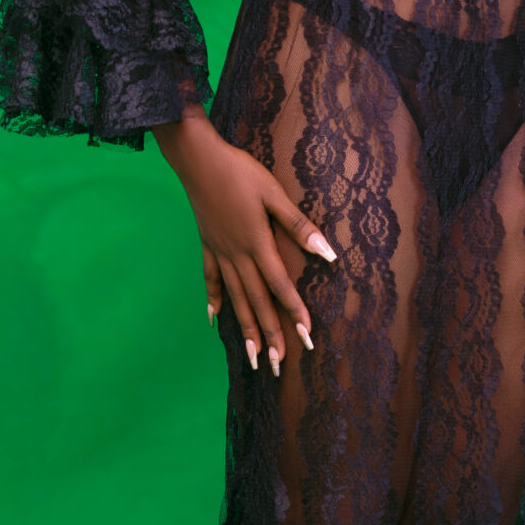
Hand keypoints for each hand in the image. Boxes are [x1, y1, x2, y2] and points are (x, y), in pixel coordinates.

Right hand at [154, 108, 336, 375]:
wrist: (197, 159)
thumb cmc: (240, 172)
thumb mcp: (274, 194)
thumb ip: (298, 225)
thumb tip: (327, 252)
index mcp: (256, 243)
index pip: (279, 285)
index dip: (294, 311)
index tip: (306, 336)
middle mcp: (237, 255)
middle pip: (256, 301)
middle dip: (269, 334)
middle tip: (277, 365)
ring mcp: (219, 252)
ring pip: (234, 298)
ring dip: (244, 328)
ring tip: (250, 356)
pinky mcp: (207, 245)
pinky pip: (210, 279)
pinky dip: (213, 299)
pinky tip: (213, 319)